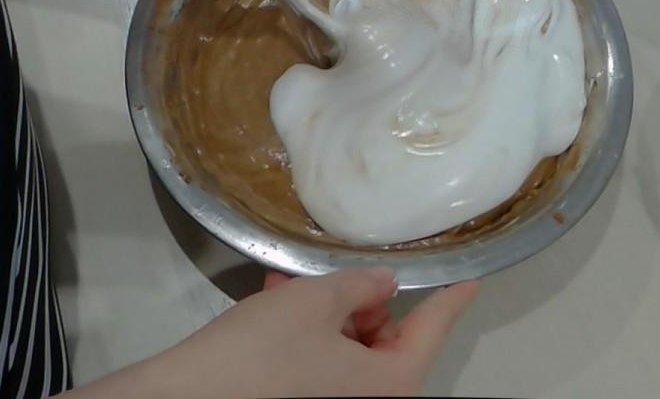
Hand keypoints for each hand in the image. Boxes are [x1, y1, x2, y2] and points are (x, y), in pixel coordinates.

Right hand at [142, 269, 478, 397]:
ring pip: (350, 350)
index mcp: (391, 384)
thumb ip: (359, 286)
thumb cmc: (264, 350)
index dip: (449, 300)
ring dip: (327, 311)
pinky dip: (306, 331)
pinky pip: (321, 364)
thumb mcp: (315, 301)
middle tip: (343, 274)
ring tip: (292, 280)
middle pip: (389, 342)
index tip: (469, 280)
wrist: (190, 397)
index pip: (432, 330)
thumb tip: (384, 285)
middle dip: (364, 302)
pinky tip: (276, 298)